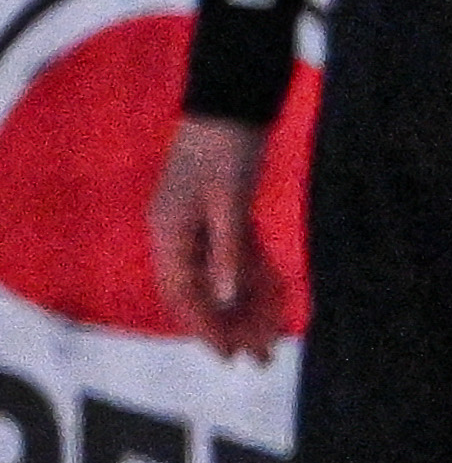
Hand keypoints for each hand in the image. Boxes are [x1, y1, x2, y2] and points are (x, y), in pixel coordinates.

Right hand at [146, 116, 287, 358]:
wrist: (233, 103)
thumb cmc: (228, 148)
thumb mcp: (230, 203)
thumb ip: (227, 252)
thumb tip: (226, 299)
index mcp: (169, 230)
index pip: (183, 293)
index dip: (206, 327)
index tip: (230, 356)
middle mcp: (177, 231)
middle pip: (199, 292)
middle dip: (228, 327)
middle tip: (258, 359)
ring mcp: (197, 224)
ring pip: (218, 279)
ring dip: (243, 310)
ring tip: (269, 342)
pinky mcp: (220, 215)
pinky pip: (234, 259)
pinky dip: (251, 282)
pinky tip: (271, 304)